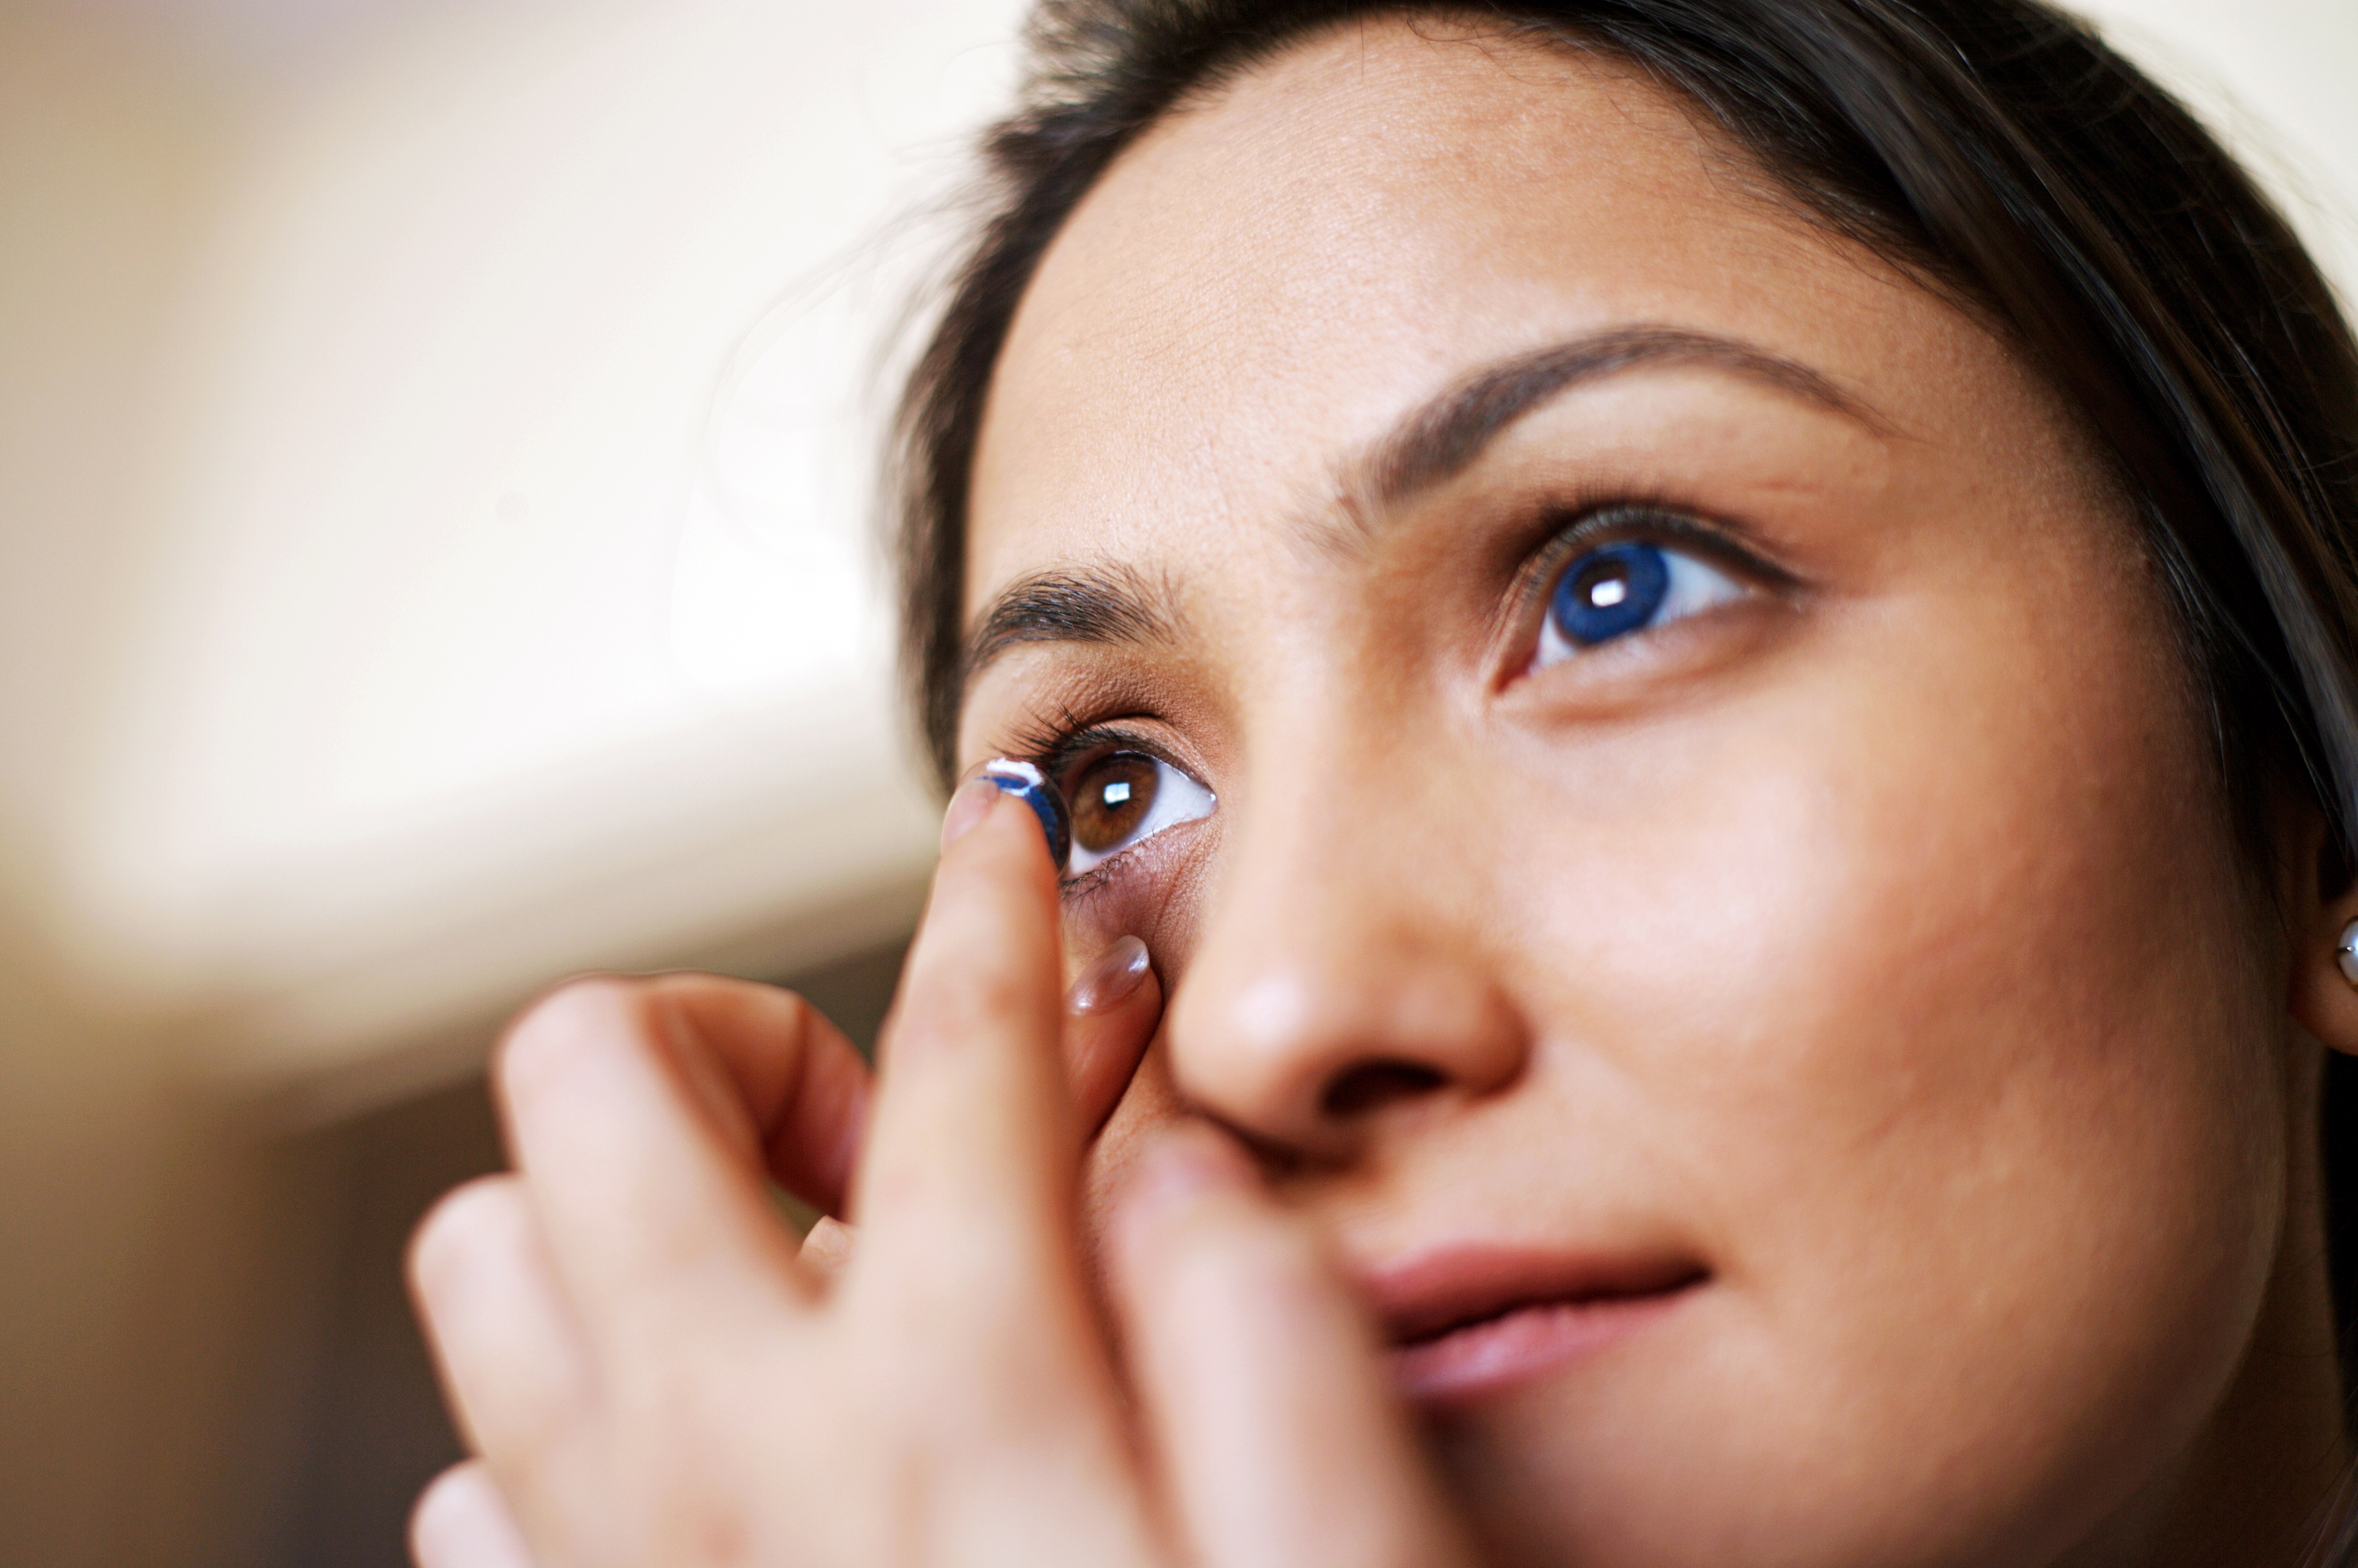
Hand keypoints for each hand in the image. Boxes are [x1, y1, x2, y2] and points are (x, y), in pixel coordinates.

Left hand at [406, 785, 1477, 1567]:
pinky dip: (579, 1418)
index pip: (965, 1062)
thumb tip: (1192, 1177)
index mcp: (963, 1410)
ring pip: (495, 1256)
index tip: (1005, 846)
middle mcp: (748, 1464)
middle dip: (738, 1039)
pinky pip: (481, 1475)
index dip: (1000, 917)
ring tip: (803, 1278)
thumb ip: (1281, 1362)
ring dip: (632, 1214)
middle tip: (883, 1134)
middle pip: (599, 1093)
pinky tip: (726, 1460)